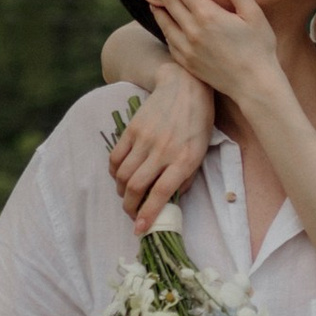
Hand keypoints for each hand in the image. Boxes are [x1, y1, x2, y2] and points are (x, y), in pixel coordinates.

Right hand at [109, 66, 212, 233]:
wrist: (184, 87)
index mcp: (184, 159)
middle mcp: (163, 151)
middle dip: (130, 207)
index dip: (149, 214)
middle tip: (132, 214)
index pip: (161, 193)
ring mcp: (145, 139)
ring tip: (127, 196)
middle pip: (137, 187)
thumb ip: (186, 177)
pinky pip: (115, 157)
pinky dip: (114, 173)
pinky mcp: (132, 129)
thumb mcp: (201, 152)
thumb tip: (169, 200)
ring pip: (123, 175)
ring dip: (122, 192)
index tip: (140, 228)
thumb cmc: (198, 123)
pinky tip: (120, 177)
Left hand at [144, 0, 282, 108]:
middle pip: (169, 1)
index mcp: (207, 15)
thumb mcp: (253, 13)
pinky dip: (163, 27)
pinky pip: (168, 40)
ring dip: (157, 5)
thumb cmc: (259, 47)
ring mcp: (186, 48)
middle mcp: (192, 30)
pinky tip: (163, 22)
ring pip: (164, 22)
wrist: (254, 85)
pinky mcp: (186, 62)